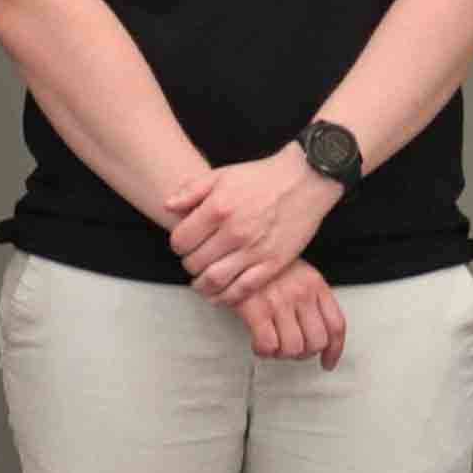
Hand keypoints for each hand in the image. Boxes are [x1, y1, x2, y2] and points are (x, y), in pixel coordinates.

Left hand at [164, 147, 343, 302]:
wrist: (304, 180)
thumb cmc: (261, 177)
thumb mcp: (222, 175)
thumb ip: (191, 190)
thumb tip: (167, 206)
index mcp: (217, 209)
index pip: (180, 241)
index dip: (178, 245)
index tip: (184, 245)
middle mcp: (234, 232)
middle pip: (194, 263)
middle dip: (189, 265)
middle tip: (194, 262)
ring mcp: (254, 250)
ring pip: (214, 280)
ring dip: (202, 286)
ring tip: (201, 282)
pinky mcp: (272, 263)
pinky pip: (242, 289)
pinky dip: (226, 297)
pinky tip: (221, 294)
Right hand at [234, 264, 349, 365]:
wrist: (236, 250)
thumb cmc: (265, 266)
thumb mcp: (297, 273)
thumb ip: (311, 298)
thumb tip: (318, 331)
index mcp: (315, 284)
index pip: (336, 325)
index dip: (334, 350)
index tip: (327, 361)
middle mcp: (301, 293)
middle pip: (316, 341)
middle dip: (304, 353)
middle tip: (292, 350)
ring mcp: (279, 301)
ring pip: (293, 348)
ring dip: (282, 354)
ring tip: (273, 345)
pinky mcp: (256, 309)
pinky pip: (268, 345)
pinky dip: (264, 351)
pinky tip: (259, 343)